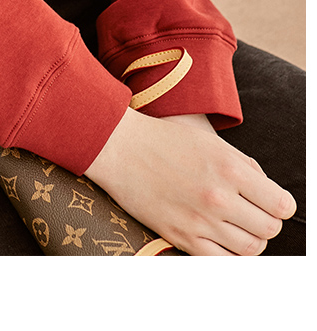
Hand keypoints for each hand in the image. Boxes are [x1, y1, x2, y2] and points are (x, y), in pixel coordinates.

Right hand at [84, 108, 295, 255]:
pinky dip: (230, 256)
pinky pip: (221, 262)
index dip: (281, 205)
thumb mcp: (211, 141)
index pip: (281, 204)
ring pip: (250, 249)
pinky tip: (223, 240)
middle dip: (268, 222)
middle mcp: (218, 197)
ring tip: (239, 226)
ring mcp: (200, 221)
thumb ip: (245, 166)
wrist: (119, 147)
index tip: (273, 202)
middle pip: (268, 228)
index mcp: (230, 168)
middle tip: (255, 213)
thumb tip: (267, 192)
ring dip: (252, 239)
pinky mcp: (181, 237)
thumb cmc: (165, 139)